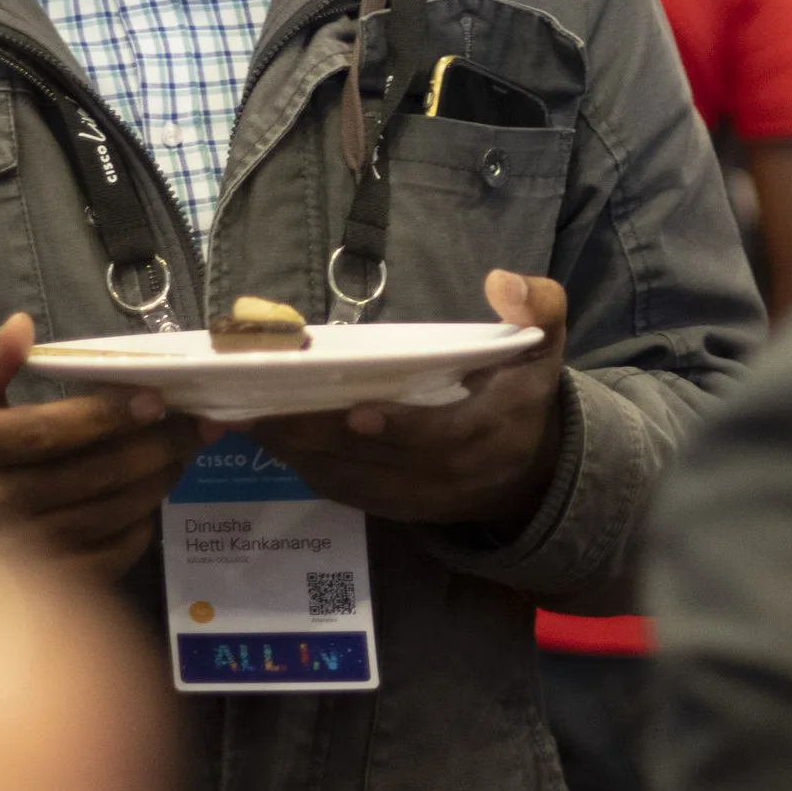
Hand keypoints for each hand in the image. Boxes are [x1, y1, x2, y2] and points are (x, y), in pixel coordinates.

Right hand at [0, 314, 203, 579]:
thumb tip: (21, 325)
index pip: (48, 432)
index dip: (107, 416)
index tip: (158, 398)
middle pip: (89, 477)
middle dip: (153, 448)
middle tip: (198, 425)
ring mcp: (14, 553)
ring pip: (103, 518)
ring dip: (154, 485)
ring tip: (184, 455)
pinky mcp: (33, 587)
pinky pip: (99, 560)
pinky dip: (135, 531)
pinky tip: (152, 501)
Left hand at [248, 270, 569, 532]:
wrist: (530, 472)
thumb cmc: (524, 391)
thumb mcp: (545, 344)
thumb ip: (537, 306)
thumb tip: (501, 281)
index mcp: (491, 432)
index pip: (440, 438)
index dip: (399, 429)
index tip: (356, 410)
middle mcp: (451, 476)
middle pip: (377, 462)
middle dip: (317, 435)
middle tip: (259, 407)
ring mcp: (419, 499)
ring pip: (351, 481)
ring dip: (299, 452)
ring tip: (246, 417)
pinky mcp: (394, 509)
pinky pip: (345, 492)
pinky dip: (306, 466)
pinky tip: (269, 436)